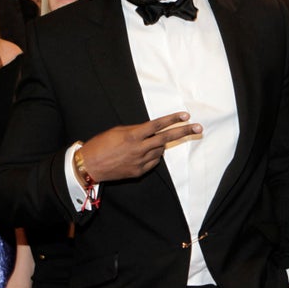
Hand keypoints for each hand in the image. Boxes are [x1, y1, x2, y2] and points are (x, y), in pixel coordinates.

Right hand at [80, 112, 201, 181]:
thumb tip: (152, 131)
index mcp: (133, 135)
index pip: (158, 125)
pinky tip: (143, 154)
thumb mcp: (118, 131)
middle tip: (199, 128)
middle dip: (184, 132)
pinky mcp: (139, 172)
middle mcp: (139, 148)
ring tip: (149, 143)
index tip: (186, 115)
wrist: (89, 166)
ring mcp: (140, 161)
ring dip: (160, 145)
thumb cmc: (101, 144)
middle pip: (166, 138)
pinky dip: (153, 156)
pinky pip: (153, 162)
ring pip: (160, 150)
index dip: (173, 119)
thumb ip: (137, 131)